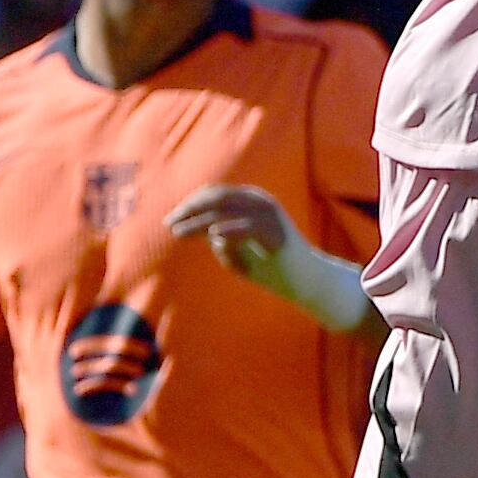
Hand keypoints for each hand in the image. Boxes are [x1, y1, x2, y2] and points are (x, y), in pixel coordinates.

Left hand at [167, 181, 297, 279]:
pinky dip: (230, 230)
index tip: (171, 220)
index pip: (215, 194)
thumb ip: (223, 240)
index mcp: (252, 202)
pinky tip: (214, 235)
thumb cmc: (272, 268)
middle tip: (169, 224)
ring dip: (199, 222)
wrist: (307, 282)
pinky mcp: (277, 234)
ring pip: (227, 212)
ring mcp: (270, 216)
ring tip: (179, 233)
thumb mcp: (240, 251)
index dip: (190, 204)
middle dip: (190, 209)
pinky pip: (249, 227)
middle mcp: (260, 203)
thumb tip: (210, 232)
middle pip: (217, 198)